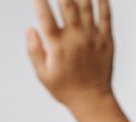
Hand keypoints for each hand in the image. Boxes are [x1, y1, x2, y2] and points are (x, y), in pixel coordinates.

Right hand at [27, 0, 129, 121]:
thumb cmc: (65, 88)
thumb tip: (29, 29)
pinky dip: (102, 1)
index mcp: (58, 46)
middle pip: (68, 5)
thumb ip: (34, 50)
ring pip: (87, 5)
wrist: (92, 98)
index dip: (40, 2)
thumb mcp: (42, 74)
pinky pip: (106, 14)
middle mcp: (75, 37)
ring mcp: (92, 36)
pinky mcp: (106, 38)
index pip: (46, 18)